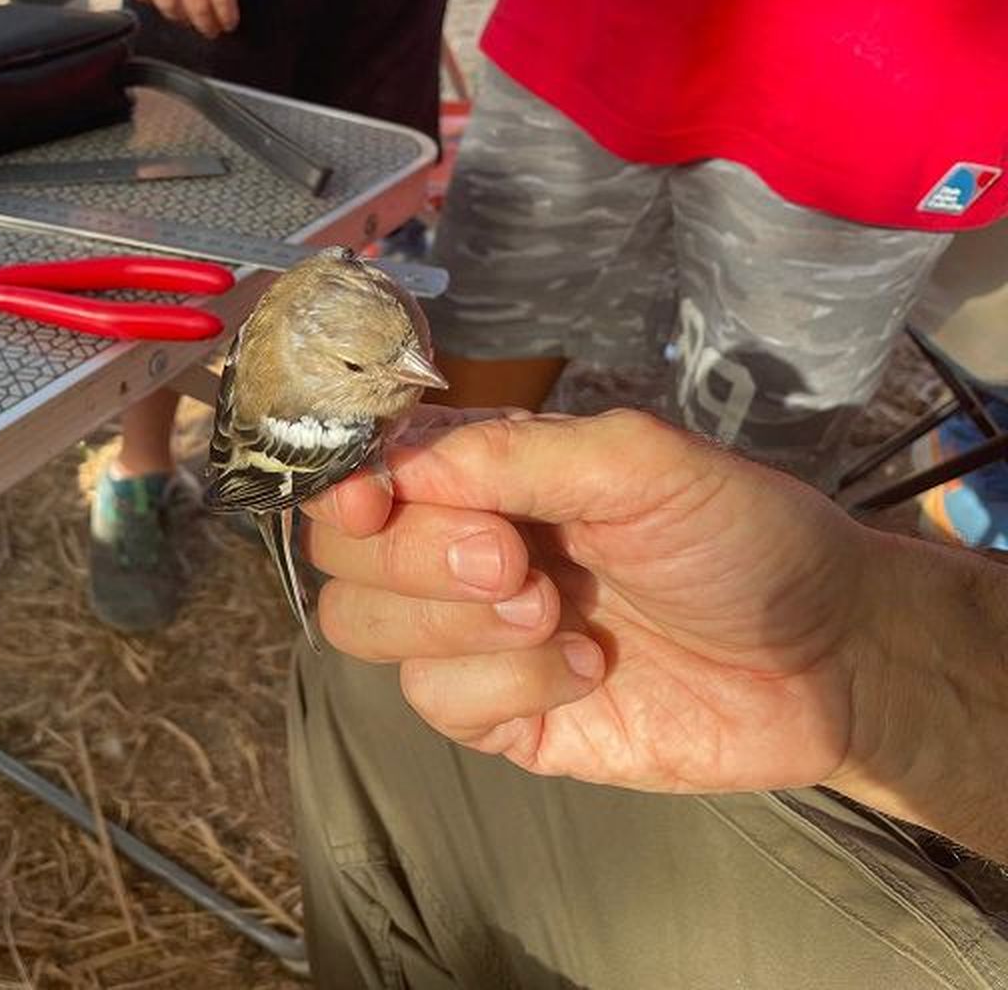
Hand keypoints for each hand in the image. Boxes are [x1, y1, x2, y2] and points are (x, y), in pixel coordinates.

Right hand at [302, 408, 875, 795]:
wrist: (829, 655)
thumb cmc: (743, 535)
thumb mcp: (642, 463)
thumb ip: (515, 455)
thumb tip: (395, 468)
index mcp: (477, 470)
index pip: (355, 469)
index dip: (340, 484)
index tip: (372, 501)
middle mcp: (454, 545)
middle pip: (341, 557)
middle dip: (416, 557)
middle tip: (518, 560)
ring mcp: (469, 636)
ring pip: (364, 629)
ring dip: (455, 622)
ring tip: (554, 611)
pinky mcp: (498, 715)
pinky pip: (438, 703)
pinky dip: (509, 682)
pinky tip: (587, 666)